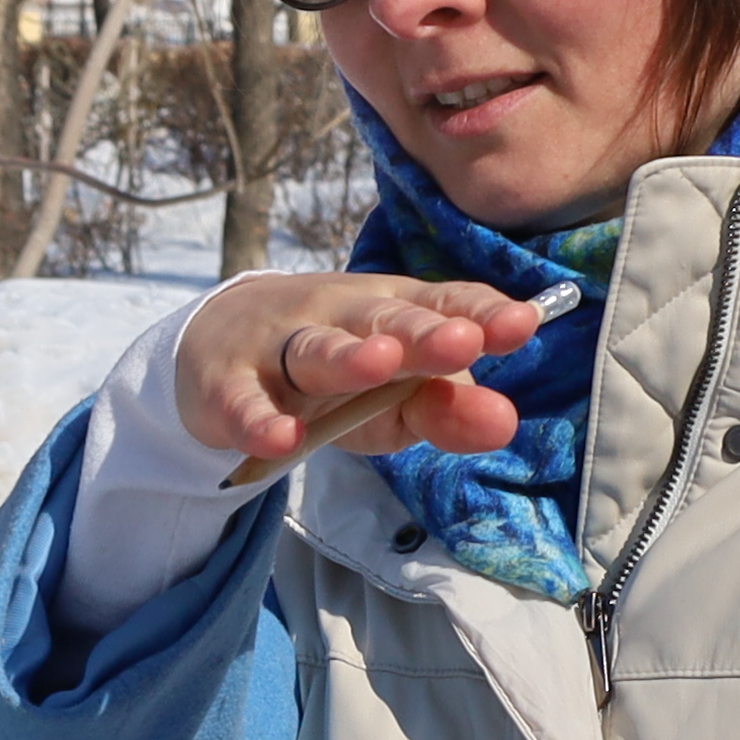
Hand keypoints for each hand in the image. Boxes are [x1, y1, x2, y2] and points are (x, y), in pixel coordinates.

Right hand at [170, 273, 544, 479]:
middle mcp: (339, 317)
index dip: (480, 312)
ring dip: (348, 357)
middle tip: (462, 341)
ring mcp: (280, 347)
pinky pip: (244, 404)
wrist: (218, 348)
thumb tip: (505, 422)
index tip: (520, 325)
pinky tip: (280, 437)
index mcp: (391, 312)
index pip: (441, 302)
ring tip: (381, 364)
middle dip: (423, 332)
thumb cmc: (332, 377)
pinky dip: (260, 420)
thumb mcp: (395, 396)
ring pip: (315, 349)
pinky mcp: (228, 385)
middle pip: (383, 320)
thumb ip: (448, 408)